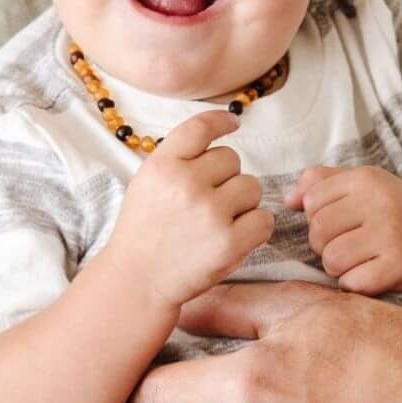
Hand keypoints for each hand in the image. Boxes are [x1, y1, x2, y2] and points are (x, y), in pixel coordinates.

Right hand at [101, 110, 274, 310]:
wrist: (137, 282)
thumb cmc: (144, 232)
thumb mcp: (147, 184)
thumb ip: (178, 159)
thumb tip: (221, 129)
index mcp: (162, 165)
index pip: (200, 127)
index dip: (221, 121)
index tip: (233, 123)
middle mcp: (186, 183)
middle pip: (232, 159)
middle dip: (226, 179)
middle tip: (206, 204)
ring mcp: (209, 213)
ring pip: (251, 187)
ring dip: (242, 204)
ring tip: (217, 223)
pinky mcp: (229, 242)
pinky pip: (264, 220)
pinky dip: (255, 229)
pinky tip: (234, 237)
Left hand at [285, 165, 401, 296]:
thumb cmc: (391, 209)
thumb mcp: (361, 183)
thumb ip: (320, 182)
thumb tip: (287, 201)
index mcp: (366, 179)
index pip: (311, 201)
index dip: (316, 217)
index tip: (338, 222)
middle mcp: (380, 203)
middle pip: (317, 232)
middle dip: (323, 244)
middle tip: (346, 245)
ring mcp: (391, 235)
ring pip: (331, 259)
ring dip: (337, 267)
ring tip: (357, 260)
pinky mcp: (399, 266)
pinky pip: (352, 282)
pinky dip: (355, 283)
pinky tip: (370, 273)